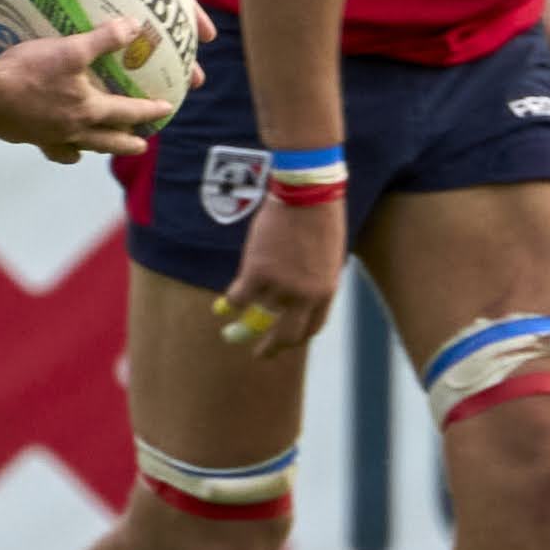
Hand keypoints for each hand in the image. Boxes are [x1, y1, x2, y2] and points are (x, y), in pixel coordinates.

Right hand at [0, 19, 173, 161]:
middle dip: (128, 141)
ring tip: (103, 145)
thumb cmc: (26, 72)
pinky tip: (63, 145)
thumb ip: (103, 40)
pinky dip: (64, 150)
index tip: (167, 108)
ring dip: (99, 146)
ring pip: (83, 148)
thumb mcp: (68, 50)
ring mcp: (50, 137)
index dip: (149, 110)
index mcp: (87, 110)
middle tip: (143, 144)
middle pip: (109, 140)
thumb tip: (134, 26)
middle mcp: (73, 130)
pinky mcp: (28, 138)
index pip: (127, 112)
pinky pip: (53, 150)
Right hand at [217, 192, 347, 357]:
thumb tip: (297, 291)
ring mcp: (281, 285)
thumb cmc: (321, 217)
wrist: (307, 195)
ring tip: (231, 330)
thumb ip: (314, 277)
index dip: (296, 337)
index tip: (286, 341)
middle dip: (272, 348)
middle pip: (287, 334)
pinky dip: (229, 304)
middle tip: (260, 354)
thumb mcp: (327, 255)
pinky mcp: (257, 272)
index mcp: (326, 291)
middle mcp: (305, 295)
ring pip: (258, 315)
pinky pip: (238, 298)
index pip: (312, 327)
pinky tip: (223, 307)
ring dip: (244, 324)